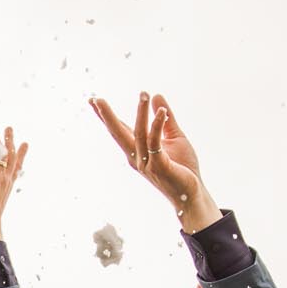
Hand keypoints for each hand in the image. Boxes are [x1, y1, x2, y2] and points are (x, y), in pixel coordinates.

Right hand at [90, 92, 219, 229]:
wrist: (192, 193)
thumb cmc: (182, 167)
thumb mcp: (174, 136)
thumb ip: (165, 118)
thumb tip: (156, 95)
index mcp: (137, 151)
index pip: (120, 130)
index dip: (106, 116)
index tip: (93, 101)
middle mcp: (136, 157)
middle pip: (118, 133)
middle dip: (106, 116)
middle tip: (96, 99)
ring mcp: (146, 163)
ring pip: (139, 134)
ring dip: (141, 113)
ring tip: (143, 94)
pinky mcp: (159, 166)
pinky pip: (155, 142)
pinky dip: (157, 125)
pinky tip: (161, 112)